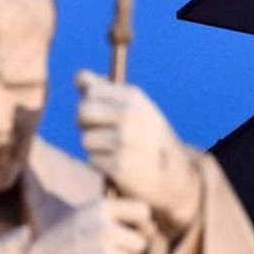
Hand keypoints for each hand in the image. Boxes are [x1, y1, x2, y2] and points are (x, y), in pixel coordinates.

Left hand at [76, 71, 201, 240]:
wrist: (174, 177)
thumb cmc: (150, 139)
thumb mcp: (136, 109)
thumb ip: (106, 91)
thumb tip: (79, 76)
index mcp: (135, 98)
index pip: (91, 92)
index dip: (93, 104)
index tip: (104, 114)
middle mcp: (130, 116)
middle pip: (83, 112)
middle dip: (87, 124)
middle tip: (103, 134)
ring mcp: (124, 141)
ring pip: (86, 138)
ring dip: (96, 148)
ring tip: (117, 152)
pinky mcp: (118, 166)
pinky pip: (92, 159)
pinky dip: (102, 164)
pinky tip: (119, 166)